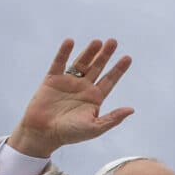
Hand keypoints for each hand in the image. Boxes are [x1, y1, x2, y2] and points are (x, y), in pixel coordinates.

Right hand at [8, 38, 132, 157]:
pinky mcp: (52, 80)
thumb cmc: (70, 133)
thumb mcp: (95, 128)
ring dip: (89, 52)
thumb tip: (131, 109)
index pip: (110, 80)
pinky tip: (70, 42)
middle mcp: (83, 87)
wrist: (43, 133)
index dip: (118, 69)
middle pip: (97, 67)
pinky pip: (59, 63)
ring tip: (98, 41)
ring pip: (81, 63)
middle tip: (114, 42)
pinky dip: (64, 52)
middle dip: (105, 55)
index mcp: (95, 98)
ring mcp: (68, 82)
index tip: (128, 58)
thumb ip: (113, 118)